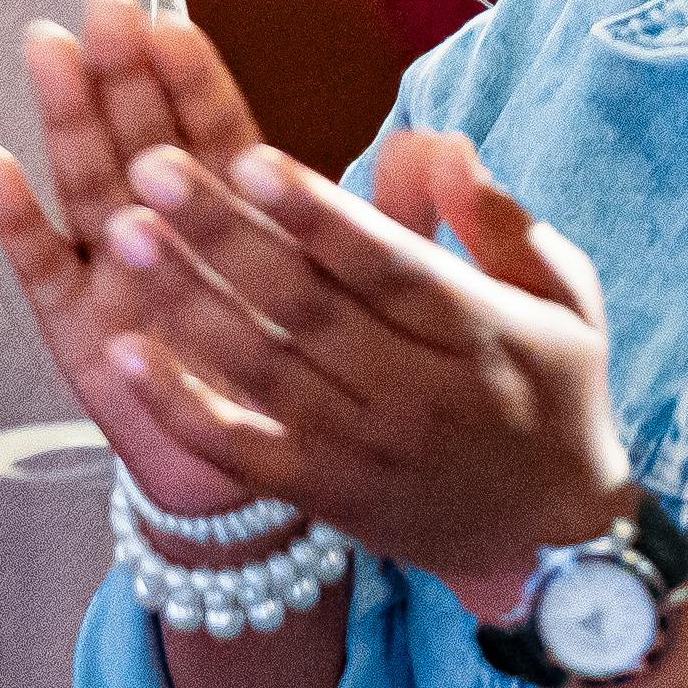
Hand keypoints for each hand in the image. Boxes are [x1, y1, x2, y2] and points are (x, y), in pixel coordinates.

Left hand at [0, 0, 633, 618]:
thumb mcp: (564, 294)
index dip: (315, 213)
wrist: (553, 543)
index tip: (248, 157)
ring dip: (187, 302)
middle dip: (224, 234)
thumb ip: (500, 219)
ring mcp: (363, 450)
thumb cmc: (555, 392)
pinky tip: (123, 355)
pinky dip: (181, 407)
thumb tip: (438, 143)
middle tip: (152, 168)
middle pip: (306, 307)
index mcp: (474, 331)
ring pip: (262, 370)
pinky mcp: (324, 496)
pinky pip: (242, 451)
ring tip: (123, 234)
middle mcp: (414, 392)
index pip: (384, 265)